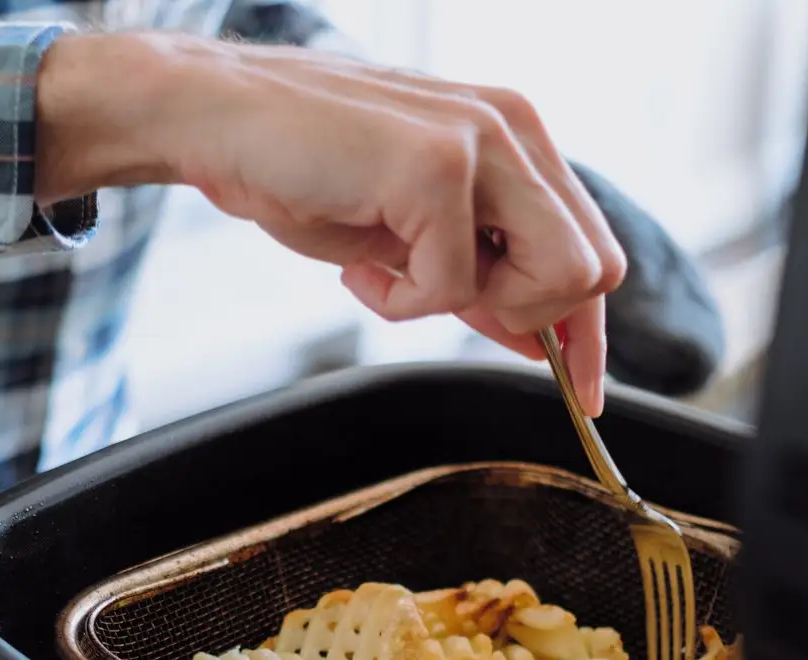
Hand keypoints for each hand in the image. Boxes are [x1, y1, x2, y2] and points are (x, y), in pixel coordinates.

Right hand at [35, 33, 626, 413]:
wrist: (215, 119)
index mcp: (514, 135)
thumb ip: (481, 274)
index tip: (582, 392)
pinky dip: (399, 300)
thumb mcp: (409, 234)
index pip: (591, 246)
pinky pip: (453, 286)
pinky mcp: (437, 165)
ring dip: (470, 304)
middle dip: (525, 318)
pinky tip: (359, 265)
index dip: (589, 333)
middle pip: (592, 270)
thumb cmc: (301, 171)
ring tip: (396, 276)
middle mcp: (513, 127)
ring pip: (553, 277)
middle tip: (442, 300)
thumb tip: (540, 339)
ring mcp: (481, 140)